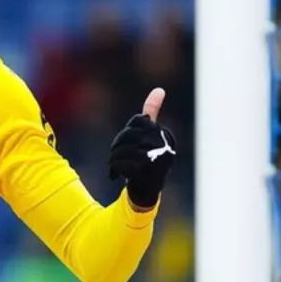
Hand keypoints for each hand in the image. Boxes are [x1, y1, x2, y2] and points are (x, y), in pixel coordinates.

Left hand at [107, 87, 176, 209]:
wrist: (146, 191)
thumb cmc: (145, 159)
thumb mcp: (147, 134)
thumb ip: (151, 113)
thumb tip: (159, 90)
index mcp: (166, 135)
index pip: (138, 122)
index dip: (127, 133)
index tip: (129, 143)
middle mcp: (166, 146)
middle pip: (129, 135)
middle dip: (117, 146)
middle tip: (116, 157)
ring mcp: (158, 161)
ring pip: (123, 151)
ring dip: (114, 160)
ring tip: (117, 168)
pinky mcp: (148, 175)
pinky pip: (123, 165)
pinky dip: (115, 170)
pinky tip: (117, 176)